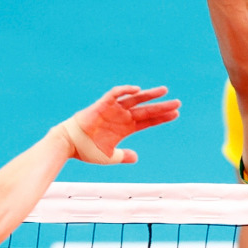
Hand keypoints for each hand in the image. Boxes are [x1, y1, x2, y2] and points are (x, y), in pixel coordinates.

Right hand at [65, 86, 179, 163]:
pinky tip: (137, 89)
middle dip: (162, 106)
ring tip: (164, 91)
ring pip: (135, 99)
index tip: (176, 114)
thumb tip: (136, 157)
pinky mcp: (102, 105)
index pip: (148, 121)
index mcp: (125, 128)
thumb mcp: (110, 156)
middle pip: (146, 109)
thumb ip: (123, 156)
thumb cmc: (87, 150)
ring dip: (149, 95)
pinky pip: (114, 94)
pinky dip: (125, 91)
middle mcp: (122, 117)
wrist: (69, 144)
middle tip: (178, 102)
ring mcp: (113, 110)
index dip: (161, 118)